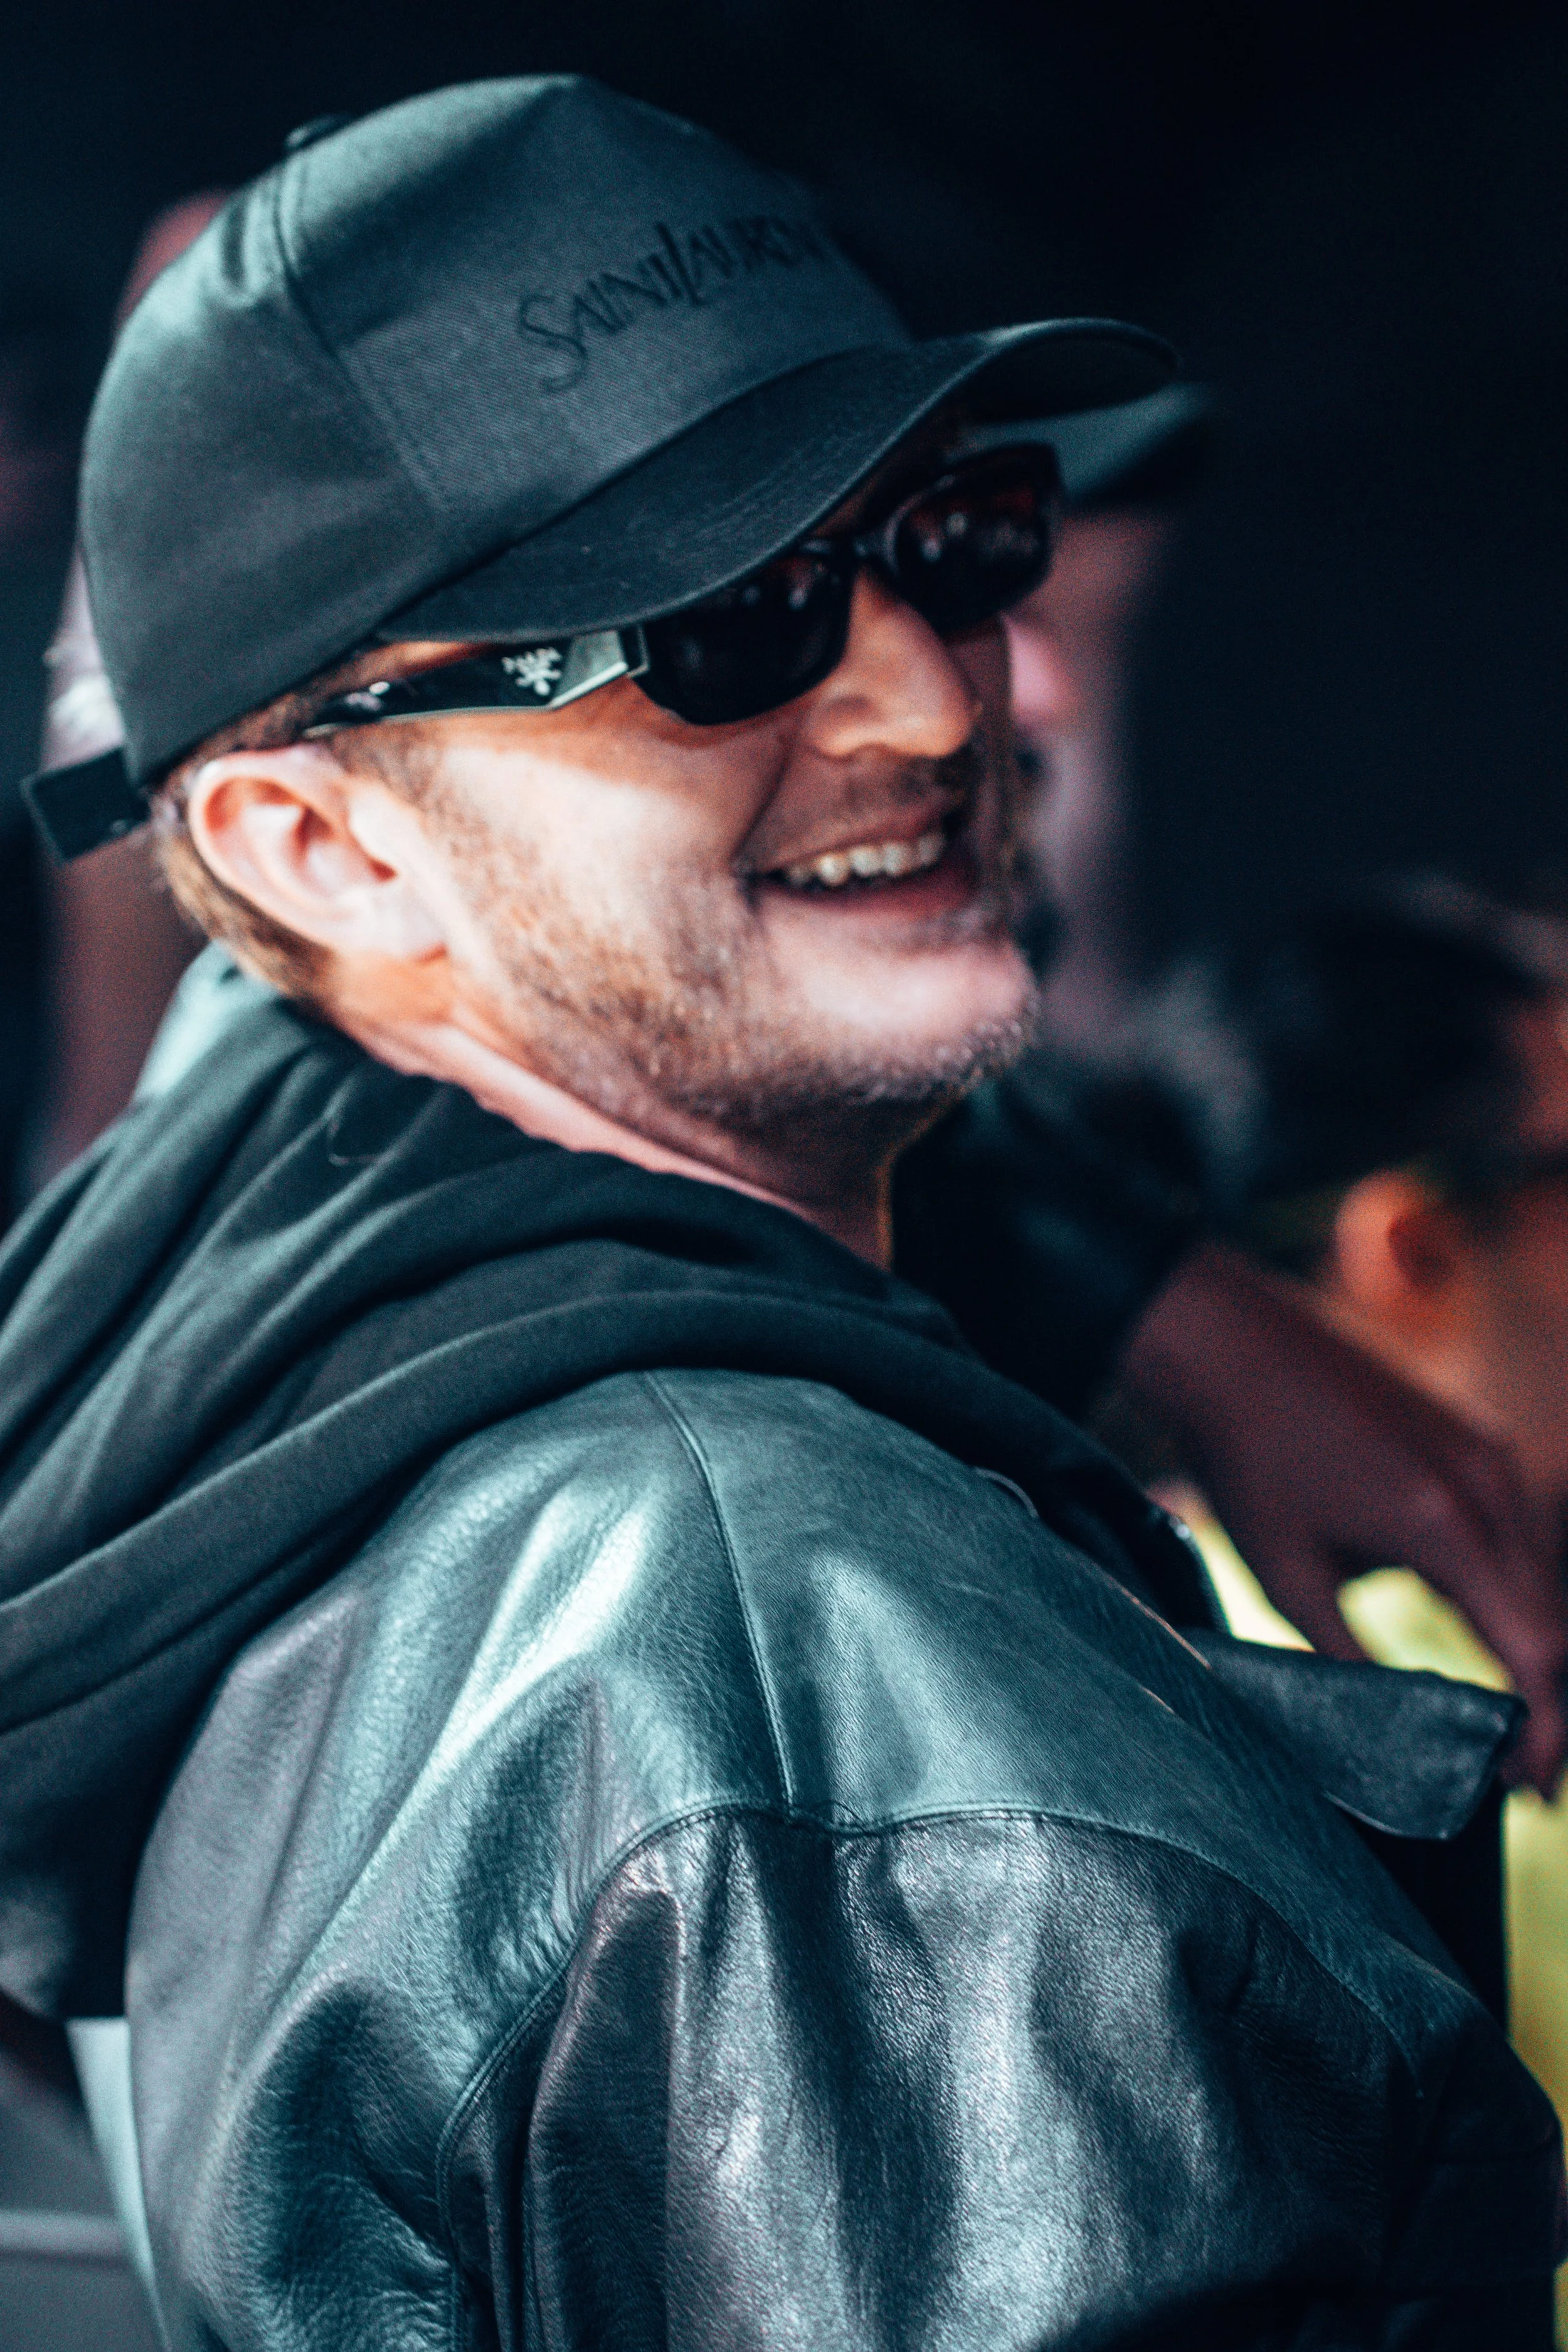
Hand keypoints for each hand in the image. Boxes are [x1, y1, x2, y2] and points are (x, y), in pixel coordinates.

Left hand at [1120, 1240, 1567, 1795]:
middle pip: (1553, 1623)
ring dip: (1534, 1651)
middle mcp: (1488, 1486)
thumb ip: (1352, 1658)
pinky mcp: (1477, 1442)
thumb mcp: (1290, 1578)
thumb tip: (1400, 1723)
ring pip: (1543, 1579)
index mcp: (1445, 1526)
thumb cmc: (1249, 1461)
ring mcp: (1489, 1455)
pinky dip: (1515, 1594)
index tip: (1523, 1789)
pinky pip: (1519, 1535)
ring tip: (1509, 1720)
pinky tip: (1490, 1636)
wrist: (1233, 1348)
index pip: (1533, 1654)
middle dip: (1545, 1705)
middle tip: (1519, 1778)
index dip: (1540, 1732)